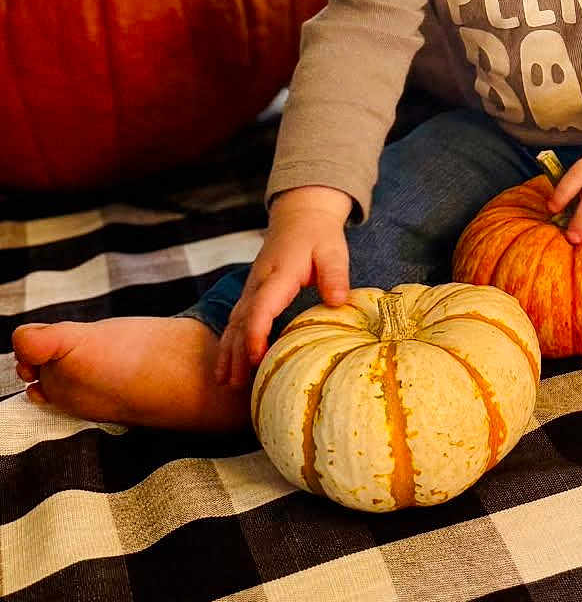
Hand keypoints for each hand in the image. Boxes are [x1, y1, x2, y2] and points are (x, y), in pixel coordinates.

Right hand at [215, 186, 351, 388]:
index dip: (257, 333)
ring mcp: (251, 289)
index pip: (262, 306)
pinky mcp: (252, 294)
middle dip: (236, 353)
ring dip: (227, 351)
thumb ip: (334, 275)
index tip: (256, 357)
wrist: (300, 217)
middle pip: (242, 321)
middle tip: (234, 384)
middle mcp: (259, 284)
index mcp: (279, 274)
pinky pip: (236, 320)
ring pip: (234, 323)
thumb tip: (338, 302)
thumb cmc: (319, 236)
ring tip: (223, 382)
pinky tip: (226, 364)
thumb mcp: (333, 251)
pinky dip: (229, 342)